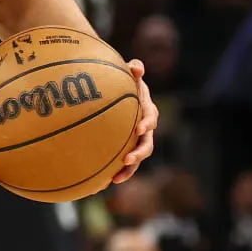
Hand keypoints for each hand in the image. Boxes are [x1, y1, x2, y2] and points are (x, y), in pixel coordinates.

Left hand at [113, 59, 157, 183]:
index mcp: (146, 110)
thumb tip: (137, 68)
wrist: (118, 93)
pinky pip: (122, 163)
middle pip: (146, 144)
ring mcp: (135, 140)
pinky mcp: (125, 148)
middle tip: (128, 160)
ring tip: (115, 179)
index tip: (139, 129)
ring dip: (128, 170)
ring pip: (136, 158)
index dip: (147, 124)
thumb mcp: (129, 73)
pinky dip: (115, 172)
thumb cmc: (124, 81)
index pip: (150, 118)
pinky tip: (101, 183)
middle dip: (138, 153)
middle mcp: (144, 128)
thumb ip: (133, 70)